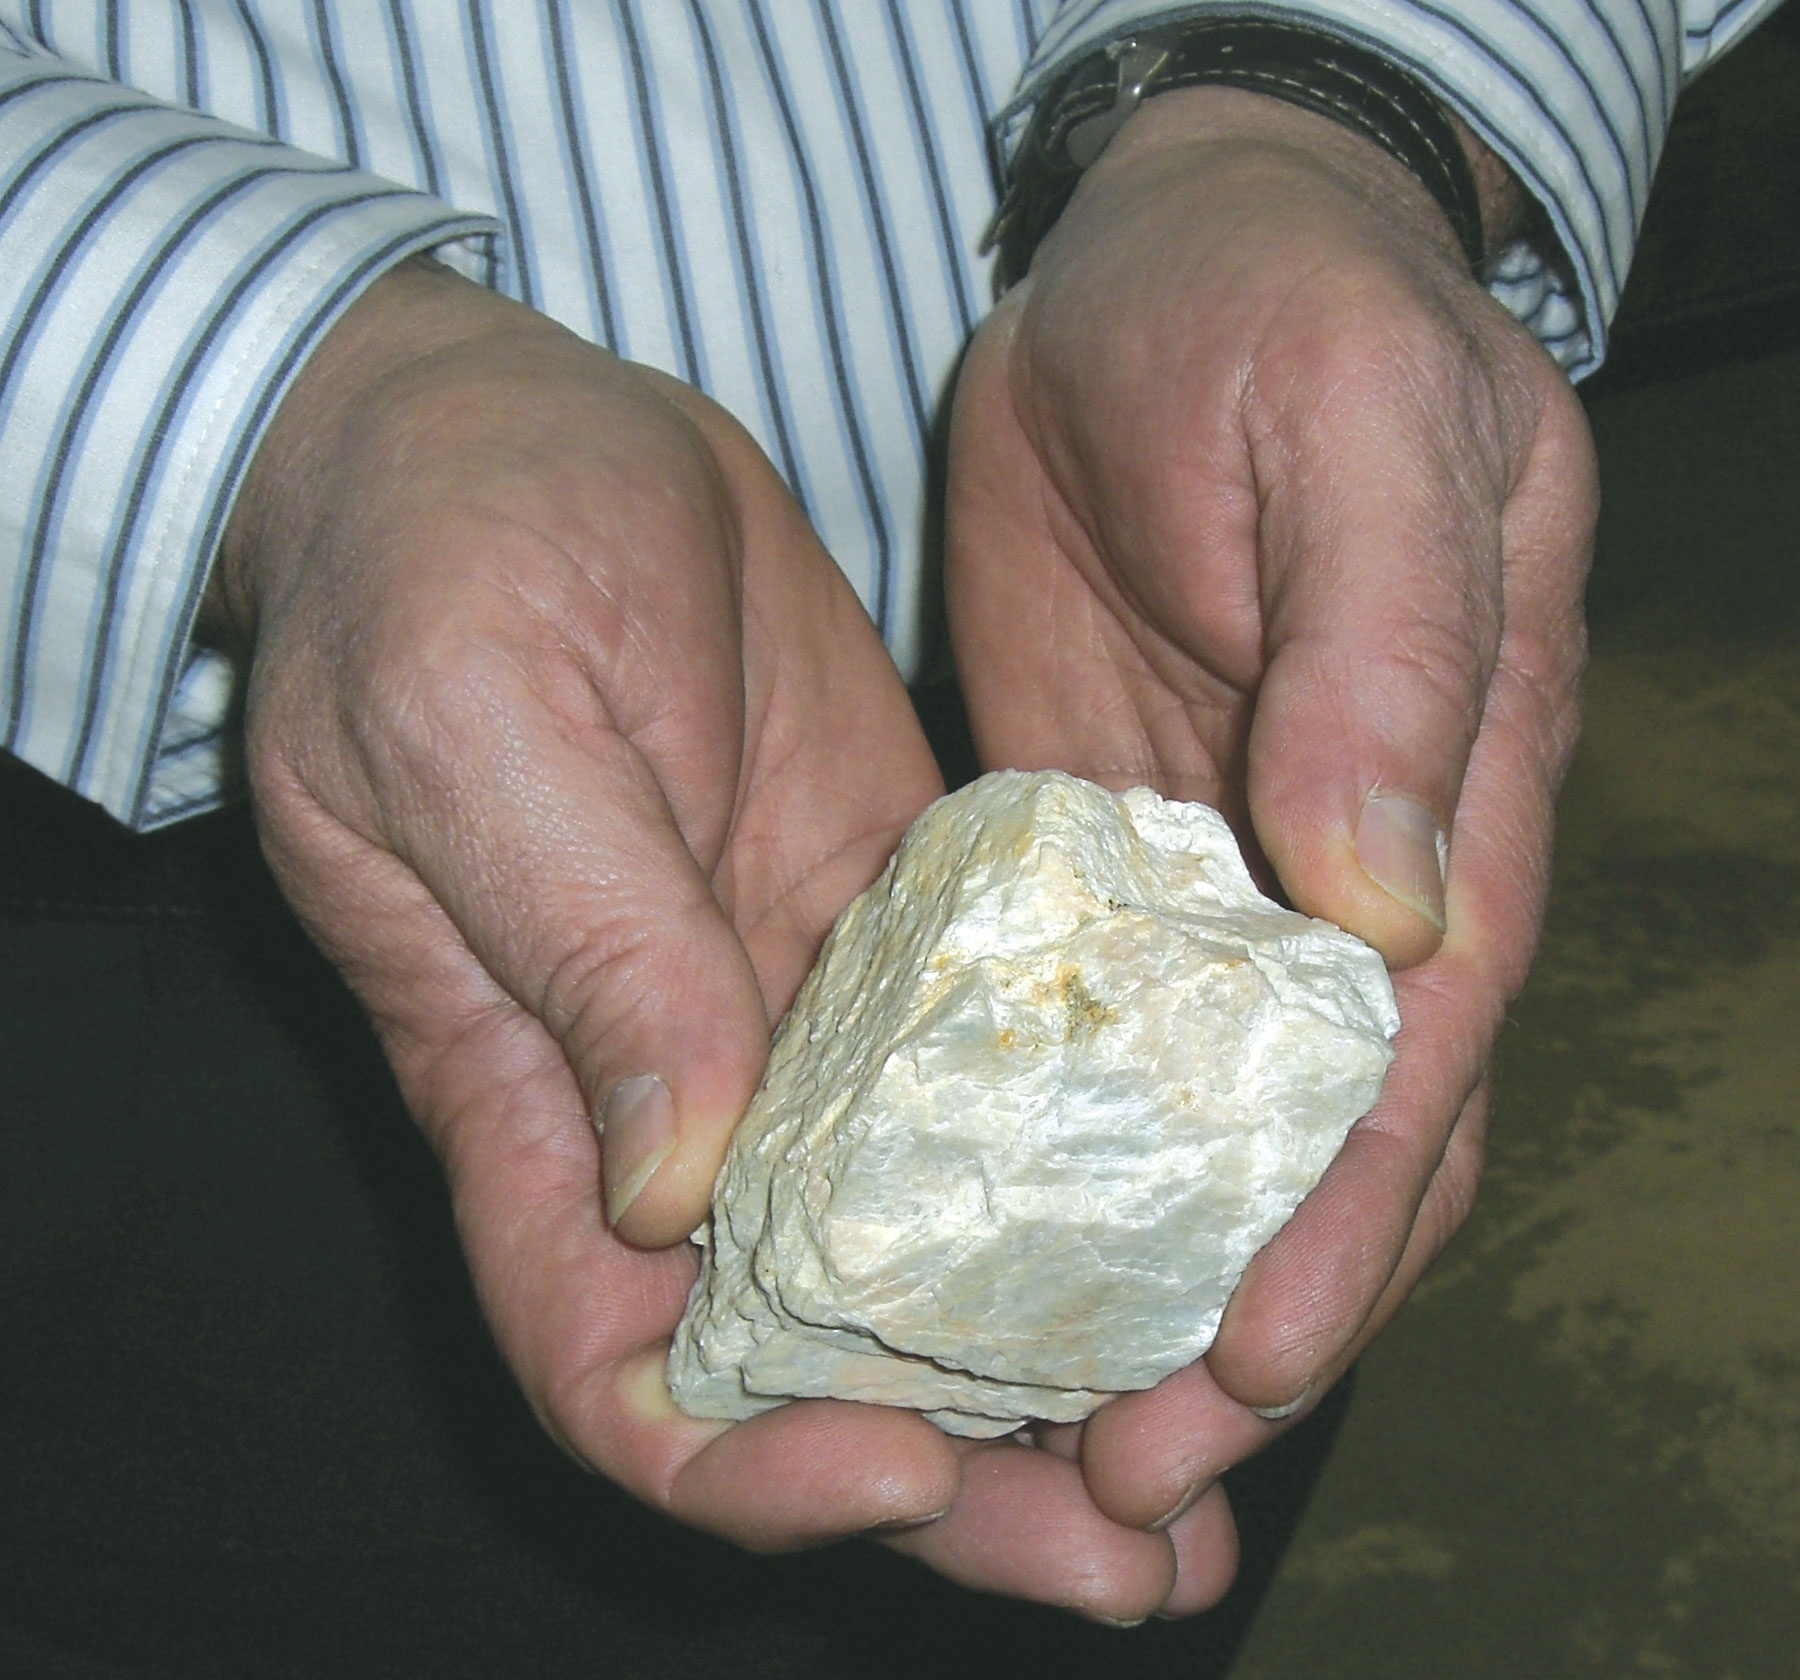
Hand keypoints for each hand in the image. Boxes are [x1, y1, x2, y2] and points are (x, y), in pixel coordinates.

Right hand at [212, 258, 1205, 1620]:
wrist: (506, 433)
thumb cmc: (433, 560)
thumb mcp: (476, 729)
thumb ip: (580, 945)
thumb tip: (680, 1171)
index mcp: (534, 1092)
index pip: (613, 1364)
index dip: (741, 1461)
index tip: (896, 1471)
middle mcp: (675, 1088)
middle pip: (810, 1355)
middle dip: (959, 1476)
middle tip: (1136, 1553)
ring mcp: (799, 1005)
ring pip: (926, 1239)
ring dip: (1055, 1351)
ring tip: (1218, 1416)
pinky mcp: (891, 909)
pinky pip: (997, 1067)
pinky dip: (1085, 1157)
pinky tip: (1214, 1195)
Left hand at [947, 87, 1595, 1565]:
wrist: (1166, 250)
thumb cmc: (1288, 310)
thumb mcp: (1363, 436)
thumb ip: (1395, 660)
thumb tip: (1394, 908)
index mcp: (1450, 792)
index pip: (1414, 1047)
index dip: (1346, 1211)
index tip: (1252, 1351)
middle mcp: (1341, 867)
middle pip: (1314, 1131)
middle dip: (1242, 1306)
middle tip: (1133, 1471)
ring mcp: (1210, 867)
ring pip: (1192, 1113)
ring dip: (1137, 1273)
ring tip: (1055, 1434)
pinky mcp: (1090, 840)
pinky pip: (1070, 1020)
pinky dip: (1038, 1147)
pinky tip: (973, 1250)